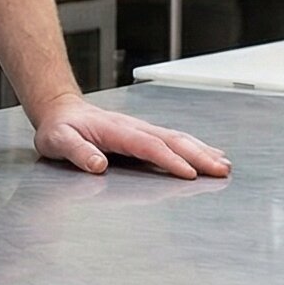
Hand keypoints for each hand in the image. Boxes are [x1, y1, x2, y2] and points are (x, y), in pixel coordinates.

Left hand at [28, 95, 230, 179]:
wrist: (61, 110)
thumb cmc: (60, 129)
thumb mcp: (58, 141)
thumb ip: (77, 152)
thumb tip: (97, 164)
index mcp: (116, 131)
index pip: (149, 146)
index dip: (170, 160)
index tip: (190, 174)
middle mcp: (134, 127)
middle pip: (172, 140)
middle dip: (199, 155)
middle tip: (221, 171)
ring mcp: (142, 129)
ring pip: (178, 138)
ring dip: (202, 151)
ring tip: (224, 165)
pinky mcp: (145, 134)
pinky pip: (174, 139)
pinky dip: (195, 147)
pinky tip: (208, 154)